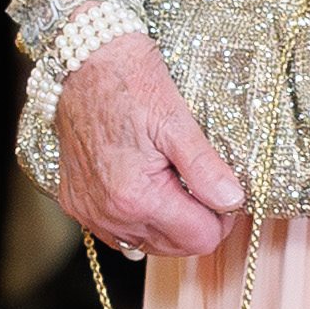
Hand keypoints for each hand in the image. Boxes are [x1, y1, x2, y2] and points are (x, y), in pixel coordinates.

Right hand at [55, 31, 248, 260]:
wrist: (81, 61)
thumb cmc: (129, 80)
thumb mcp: (176, 119)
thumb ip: (205, 167)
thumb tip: (233, 201)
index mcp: (137, 196)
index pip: (200, 239)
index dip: (222, 218)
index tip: (224, 190)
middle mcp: (109, 213)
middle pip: (175, 247)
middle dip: (196, 221)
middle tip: (202, 182)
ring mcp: (89, 211)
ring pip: (147, 243)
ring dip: (167, 221)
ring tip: (173, 180)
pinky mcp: (76, 203)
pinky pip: (117, 231)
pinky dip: (138, 217)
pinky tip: (146, 187)